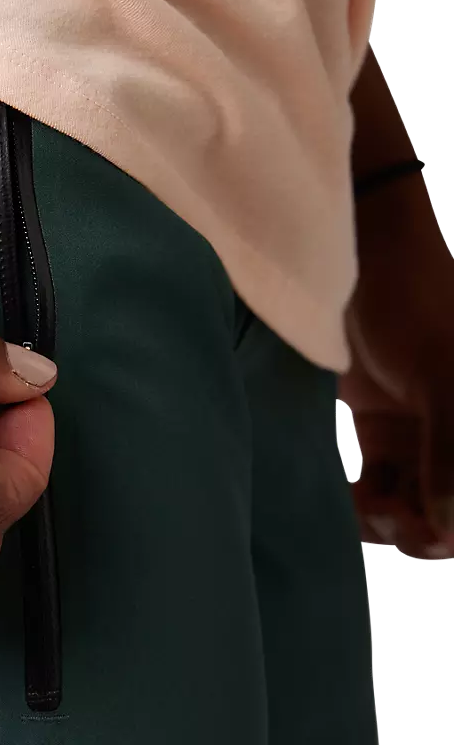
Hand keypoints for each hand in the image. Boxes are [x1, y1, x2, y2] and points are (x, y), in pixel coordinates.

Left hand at [339, 193, 453, 560]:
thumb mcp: (442, 372)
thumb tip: (449, 531)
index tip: (420, 529)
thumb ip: (452, 448)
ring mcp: (424, 437)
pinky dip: (364, 502)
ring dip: (390, 522)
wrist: (355, 261)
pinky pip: (379, 486)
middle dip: (423, 530)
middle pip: (451, 514)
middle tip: (387, 517)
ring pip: (414, 507)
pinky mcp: (382, 432)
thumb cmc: (413, 301)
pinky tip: (348, 501)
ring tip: (364, 508)